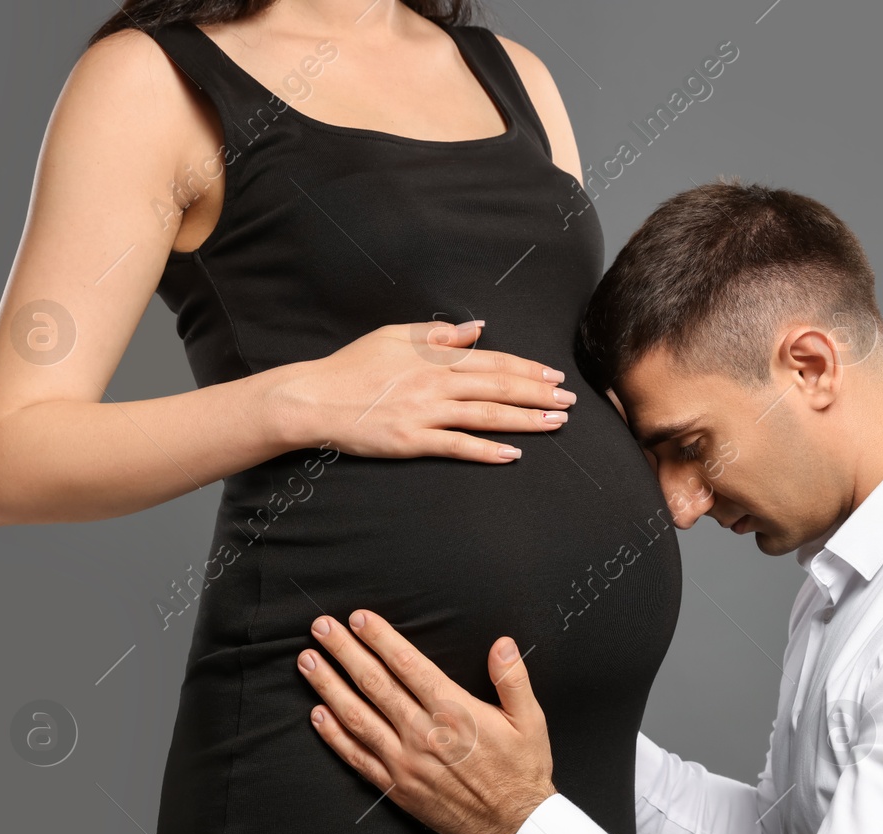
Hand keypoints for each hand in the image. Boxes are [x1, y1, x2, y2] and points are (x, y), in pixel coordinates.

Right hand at [266, 320, 579, 462]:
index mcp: (433, 355)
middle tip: (569, 401)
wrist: (313, 398)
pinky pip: (458, 446)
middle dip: (539, 394)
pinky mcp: (412, 440)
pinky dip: (488, 450)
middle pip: (499, 386)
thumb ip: (437, 333)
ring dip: (526, 419)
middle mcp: (435, 382)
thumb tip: (477, 329)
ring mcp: (424, 412)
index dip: (527, 368)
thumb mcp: (392, 336)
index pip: (492, 360)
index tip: (554, 375)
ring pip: (486, 415)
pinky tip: (513, 454)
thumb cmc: (351, 366)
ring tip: (556, 424)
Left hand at [297, 611, 555, 833]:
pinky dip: (333, 735)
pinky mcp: (396, 786)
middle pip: (374, 684)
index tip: (359, 618)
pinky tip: (317, 715)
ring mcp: (405, 762)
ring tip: (308, 661)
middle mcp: (423, 733)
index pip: (408, 665)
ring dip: (328, 686)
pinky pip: (357, 757)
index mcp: (455, 711)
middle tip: (321, 628)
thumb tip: (502, 643)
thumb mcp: (530, 720)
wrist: (513, 825)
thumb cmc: (522, 770)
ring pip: (357, 716)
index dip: (380, 639)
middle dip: (345, 652)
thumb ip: (513, 679)